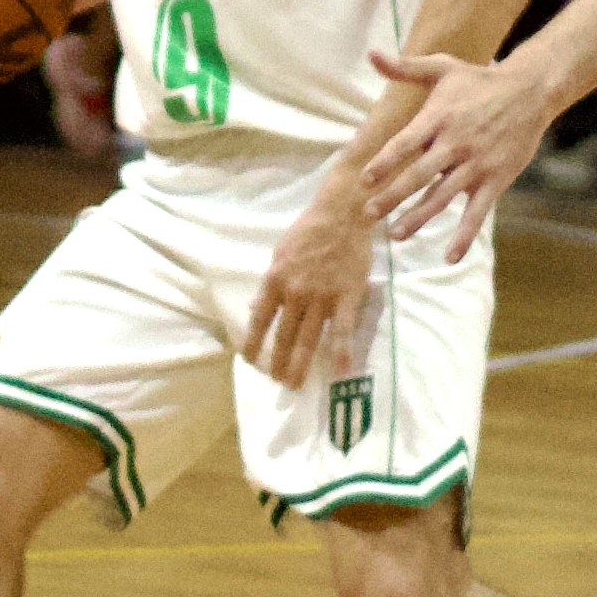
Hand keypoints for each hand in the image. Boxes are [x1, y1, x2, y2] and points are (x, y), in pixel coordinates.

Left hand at [237, 176, 375, 389]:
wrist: (342, 213)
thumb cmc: (309, 230)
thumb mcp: (280, 254)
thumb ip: (271, 284)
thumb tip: (256, 309)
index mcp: (276, 280)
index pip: (261, 319)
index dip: (254, 342)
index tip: (250, 360)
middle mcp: (296, 293)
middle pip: (285, 335)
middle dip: (279, 361)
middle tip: (277, 381)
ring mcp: (322, 297)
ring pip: (310, 338)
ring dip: (301, 363)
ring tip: (295, 383)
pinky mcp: (347, 296)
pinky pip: (343, 330)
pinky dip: (342, 353)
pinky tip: (340, 372)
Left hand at [363, 49, 557, 260]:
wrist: (530, 91)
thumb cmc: (480, 80)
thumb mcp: (443, 67)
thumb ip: (405, 67)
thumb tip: (371, 55)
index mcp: (439, 117)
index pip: (405, 143)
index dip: (384, 163)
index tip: (364, 180)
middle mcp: (456, 143)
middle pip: (418, 175)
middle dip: (392, 196)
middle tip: (368, 214)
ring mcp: (476, 164)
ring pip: (442, 197)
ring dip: (418, 218)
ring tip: (396, 234)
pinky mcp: (495, 180)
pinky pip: (477, 213)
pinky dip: (464, 236)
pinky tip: (449, 256)